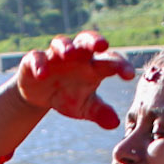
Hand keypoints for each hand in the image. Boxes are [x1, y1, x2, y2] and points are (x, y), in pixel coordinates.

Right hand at [14, 32, 133, 129]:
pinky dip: (39, 63)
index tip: (129, 76)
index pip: (110, 61)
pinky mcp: (33, 61)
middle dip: (94, 40)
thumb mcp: (85, 107)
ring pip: (61, 43)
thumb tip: (115, 123)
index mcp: (93, 66)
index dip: (121, 66)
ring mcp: (54, 56)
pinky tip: (42, 74)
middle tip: (103, 44)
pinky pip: (36, 57)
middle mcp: (76, 56)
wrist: (40, 96)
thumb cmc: (68, 95)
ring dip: (66, 46)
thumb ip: (100, 112)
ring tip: (69, 54)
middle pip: (87, 40)